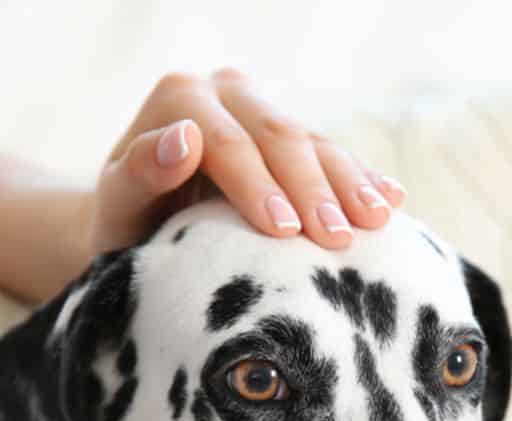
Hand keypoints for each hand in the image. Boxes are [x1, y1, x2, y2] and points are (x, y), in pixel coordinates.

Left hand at [90, 68, 405, 254]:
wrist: (147, 229)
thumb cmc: (128, 227)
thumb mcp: (120, 208)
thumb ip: (140, 173)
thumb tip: (184, 137)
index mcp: (179, 96)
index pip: (227, 141)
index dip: (258, 185)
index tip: (283, 231)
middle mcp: (226, 91)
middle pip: (278, 136)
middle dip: (312, 189)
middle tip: (337, 238)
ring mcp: (265, 110)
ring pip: (315, 142)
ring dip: (349, 185)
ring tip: (374, 224)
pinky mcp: (295, 137)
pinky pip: (335, 155)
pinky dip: (363, 180)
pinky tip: (391, 202)